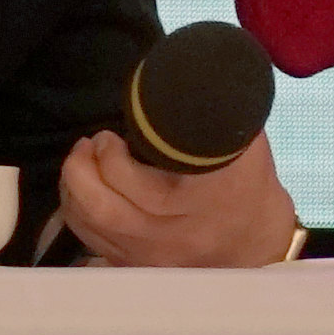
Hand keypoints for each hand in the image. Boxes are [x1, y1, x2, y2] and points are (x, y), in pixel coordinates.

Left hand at [58, 130, 296, 266]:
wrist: (259, 243)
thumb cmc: (246, 183)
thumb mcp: (239, 140)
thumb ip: (212, 110)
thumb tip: (185, 67)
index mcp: (197, 201)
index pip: (130, 179)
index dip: (110, 153)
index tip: (112, 135)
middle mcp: (169, 236)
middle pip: (99, 205)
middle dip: (82, 167)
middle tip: (90, 143)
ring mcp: (150, 257)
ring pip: (88, 222)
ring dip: (74, 185)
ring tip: (84, 161)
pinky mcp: (136, 268)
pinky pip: (90, 240)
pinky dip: (77, 210)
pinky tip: (83, 189)